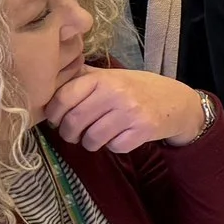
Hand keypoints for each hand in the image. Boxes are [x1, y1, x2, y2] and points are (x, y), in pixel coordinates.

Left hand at [45, 68, 208, 152]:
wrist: (177, 101)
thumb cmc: (137, 88)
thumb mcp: (111, 76)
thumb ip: (83, 77)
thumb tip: (47, 81)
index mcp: (103, 77)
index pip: (64, 98)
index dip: (54, 114)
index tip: (56, 120)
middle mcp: (115, 92)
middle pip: (74, 122)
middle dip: (69, 134)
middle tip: (73, 135)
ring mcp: (130, 112)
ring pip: (92, 139)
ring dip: (90, 143)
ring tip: (96, 137)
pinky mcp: (143, 130)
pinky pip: (114, 147)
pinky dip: (113, 147)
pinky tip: (119, 137)